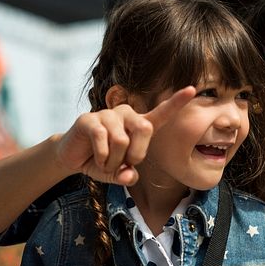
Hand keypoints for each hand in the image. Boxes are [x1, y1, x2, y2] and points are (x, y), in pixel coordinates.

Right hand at [54, 86, 194, 184]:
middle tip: (124, 164)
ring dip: (113, 161)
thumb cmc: (100, 161)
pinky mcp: (89, 119)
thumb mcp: (117, 173)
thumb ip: (127, 175)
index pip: (160, 113)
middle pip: (145, 129)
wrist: (72, 158)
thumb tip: (129, 175)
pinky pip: (103, 141)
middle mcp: (125, 114)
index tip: (192, 89)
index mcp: (137, 125)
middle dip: (136, 154)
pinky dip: (101, 158)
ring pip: (122, 141)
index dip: (176, 102)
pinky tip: (95, 158)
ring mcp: (107, 114)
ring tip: (105, 162)